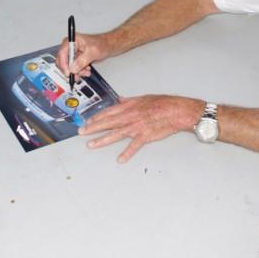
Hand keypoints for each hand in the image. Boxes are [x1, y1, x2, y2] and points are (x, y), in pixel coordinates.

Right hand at [56, 32, 110, 80]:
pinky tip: (86, 69)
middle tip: (77, 75)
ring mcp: (73, 53)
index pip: (62, 53)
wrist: (107, 46)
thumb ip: (82, 61)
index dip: (64, 64)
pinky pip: (74, 68)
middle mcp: (70, 46)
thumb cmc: (102, 44)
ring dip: (77, 71)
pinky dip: (80, 71)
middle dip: (71, 69)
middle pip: (63, 61)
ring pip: (69, 66)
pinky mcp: (76, 59)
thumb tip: (73, 68)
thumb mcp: (92, 52)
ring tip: (86, 71)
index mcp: (72, 40)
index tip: (68, 72)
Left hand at [79, 95, 203, 162]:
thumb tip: (120, 100)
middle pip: (107, 122)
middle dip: (93, 128)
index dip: (96, 117)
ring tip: (91, 145)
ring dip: (102, 140)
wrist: (177, 110)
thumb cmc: (163, 103)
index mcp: (129, 106)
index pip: (108, 112)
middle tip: (81, 132)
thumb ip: (130, 101)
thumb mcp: (144, 98)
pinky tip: (120, 159)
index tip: (87, 121)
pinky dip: (127, 153)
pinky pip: (134, 146)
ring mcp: (136, 126)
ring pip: (115, 134)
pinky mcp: (145, 136)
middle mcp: (130, 116)